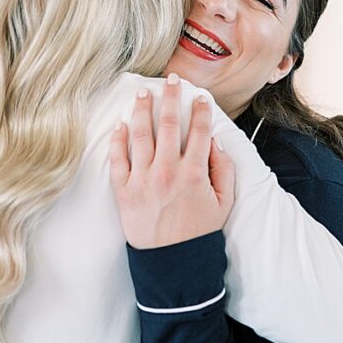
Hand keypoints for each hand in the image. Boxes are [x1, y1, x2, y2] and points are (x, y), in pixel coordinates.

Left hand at [108, 73, 235, 248]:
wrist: (172, 262)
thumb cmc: (199, 233)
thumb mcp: (224, 203)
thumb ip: (223, 169)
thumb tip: (215, 141)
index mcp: (194, 173)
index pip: (198, 131)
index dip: (200, 110)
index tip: (200, 98)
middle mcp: (167, 171)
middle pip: (168, 124)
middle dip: (171, 97)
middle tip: (171, 80)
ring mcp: (142, 180)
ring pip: (140, 134)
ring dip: (143, 109)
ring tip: (143, 93)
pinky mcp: (123, 190)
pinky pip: (118, 158)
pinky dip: (119, 139)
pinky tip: (122, 124)